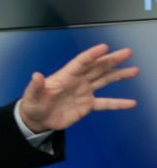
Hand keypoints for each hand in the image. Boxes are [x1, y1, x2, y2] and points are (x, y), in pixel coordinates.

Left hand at [19, 43, 138, 132]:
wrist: (38, 120)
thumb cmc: (33, 104)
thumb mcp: (31, 96)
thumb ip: (35, 86)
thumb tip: (36, 75)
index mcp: (65, 76)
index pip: (81, 62)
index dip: (92, 54)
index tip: (104, 47)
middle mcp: (77, 81)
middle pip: (97, 67)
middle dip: (112, 60)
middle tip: (127, 52)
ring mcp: (84, 92)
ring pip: (104, 80)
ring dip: (118, 75)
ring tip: (134, 70)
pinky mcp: (87, 105)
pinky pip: (105, 103)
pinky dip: (118, 103)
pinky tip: (131, 103)